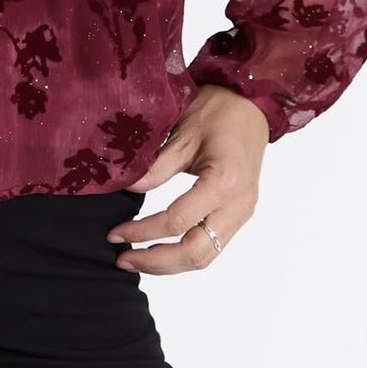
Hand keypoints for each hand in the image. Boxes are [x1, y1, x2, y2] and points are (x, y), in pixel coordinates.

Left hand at [106, 85, 267, 274]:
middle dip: (156, 261)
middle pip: (195, 252)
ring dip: (170, 264)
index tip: (115, 233)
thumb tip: (126, 190)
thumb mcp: (182, 133)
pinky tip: (161, 249)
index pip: (177, 221)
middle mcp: (238, 205)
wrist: (251, 103)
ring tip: (137, 259)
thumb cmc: (219, 109)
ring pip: (206, 256)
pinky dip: (185, 253)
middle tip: (123, 258)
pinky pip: (212, 244)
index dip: (142, 232)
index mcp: (224, 182)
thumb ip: (156, 167)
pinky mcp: (239, 213)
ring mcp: (242, 212)